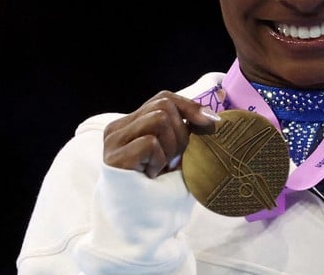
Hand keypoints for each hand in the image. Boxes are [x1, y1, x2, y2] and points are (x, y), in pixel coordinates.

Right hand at [103, 90, 221, 178]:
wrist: (143, 225)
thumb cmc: (161, 189)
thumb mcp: (176, 152)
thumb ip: (184, 129)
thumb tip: (210, 115)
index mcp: (130, 124)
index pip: (163, 98)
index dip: (189, 106)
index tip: (210, 122)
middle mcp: (116, 129)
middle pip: (163, 106)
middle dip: (180, 133)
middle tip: (174, 160)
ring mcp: (112, 142)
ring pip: (159, 119)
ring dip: (171, 147)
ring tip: (161, 168)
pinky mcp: (113, 158)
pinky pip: (150, 143)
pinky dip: (159, 161)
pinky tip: (150, 177)